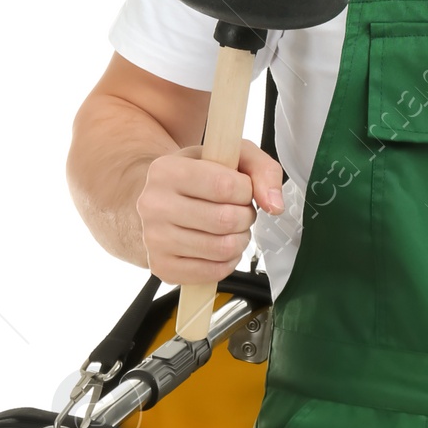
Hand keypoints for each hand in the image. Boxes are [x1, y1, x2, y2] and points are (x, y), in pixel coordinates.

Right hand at [136, 138, 283, 284]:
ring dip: (239, 240)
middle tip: (239, 212)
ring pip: (222, 248)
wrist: (158, 202)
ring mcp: (155, 240)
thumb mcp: (228, 155)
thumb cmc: (197, 177)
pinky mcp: (162, 267)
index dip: (246, 191)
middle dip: (245, 217)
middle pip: (226, 220)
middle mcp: (154, 205)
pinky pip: (214, 272)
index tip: (240, 189)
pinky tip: (219, 246)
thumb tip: (274, 205)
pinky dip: (228, 261)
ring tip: (230, 229)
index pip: (225, 186)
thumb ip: (261, 169)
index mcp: (166, 170)